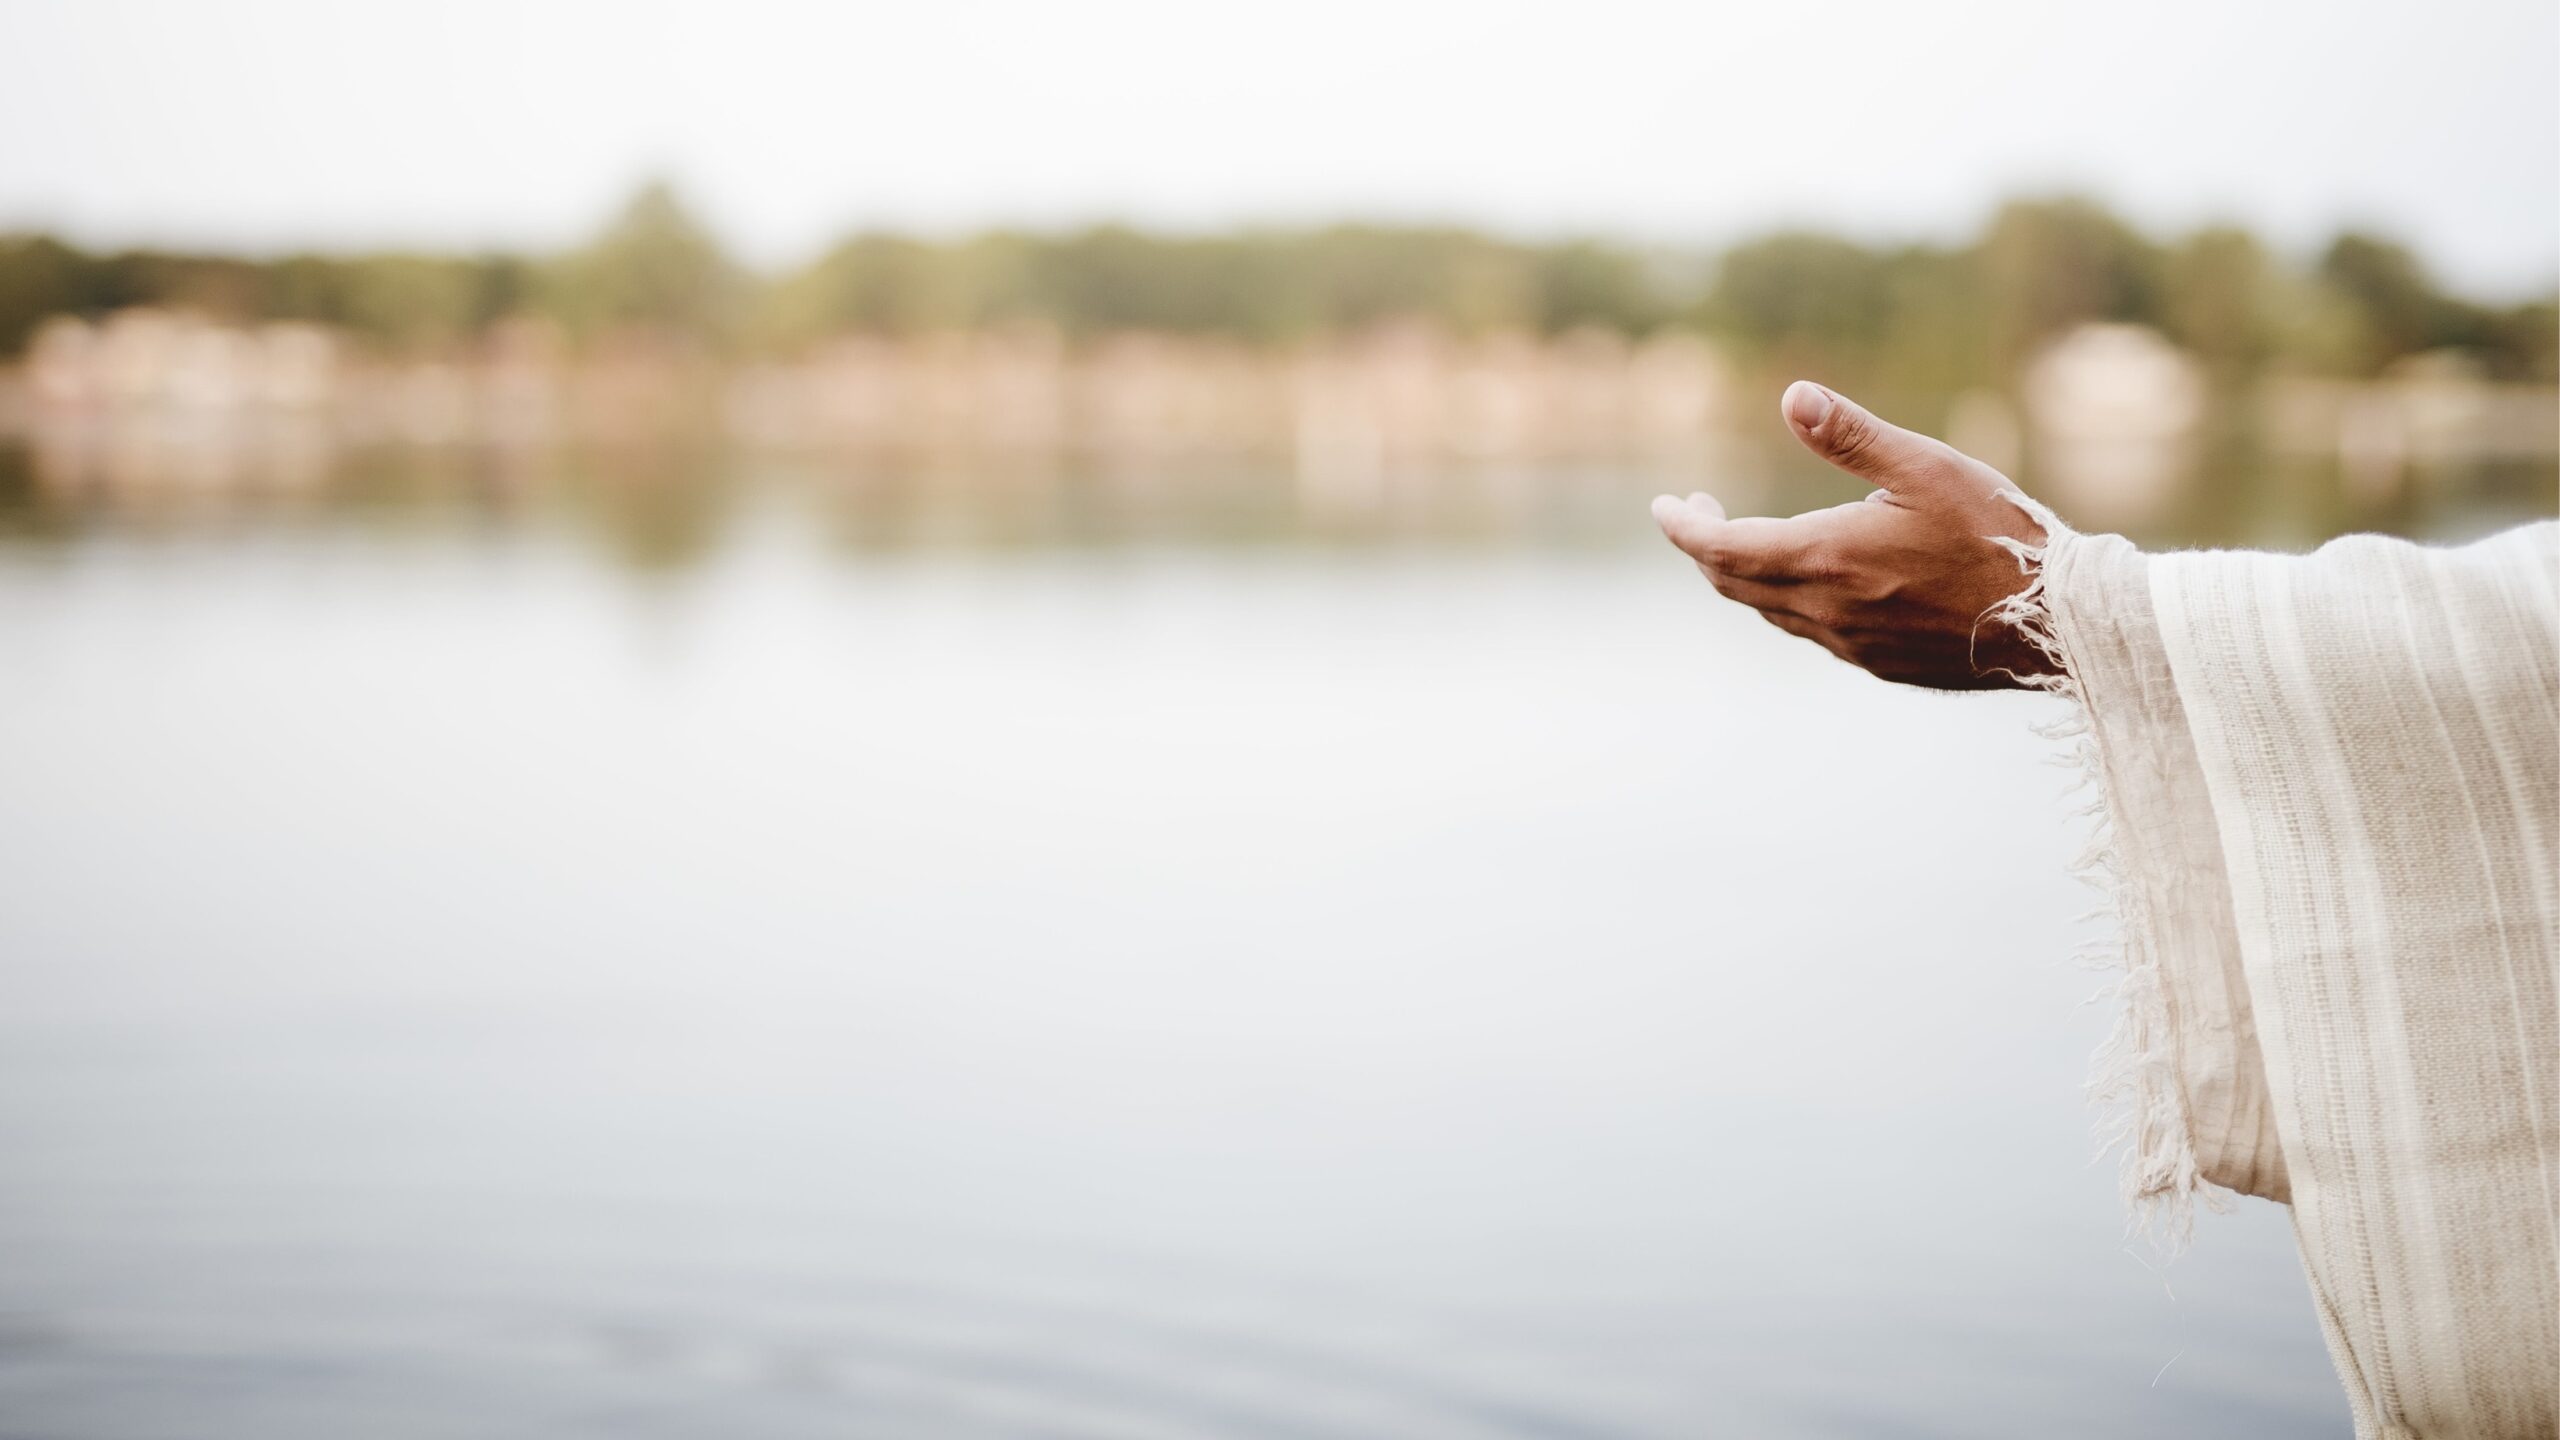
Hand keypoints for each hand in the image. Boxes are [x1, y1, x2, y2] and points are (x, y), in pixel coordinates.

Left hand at [1652, 381, 2056, 690]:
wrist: (2056, 622)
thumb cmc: (1997, 536)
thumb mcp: (1926, 467)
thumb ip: (1852, 436)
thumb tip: (1792, 395)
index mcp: (1827, 557)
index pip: (1721, 550)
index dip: (1682, 529)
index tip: (1662, 507)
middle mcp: (1826, 610)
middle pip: (1735, 583)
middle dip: (1706, 546)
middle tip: (1700, 511)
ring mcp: (1851, 644)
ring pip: (1771, 610)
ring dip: (1746, 574)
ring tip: (1750, 536)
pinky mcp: (1878, 663)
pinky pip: (1810, 632)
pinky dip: (1787, 600)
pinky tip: (1812, 578)